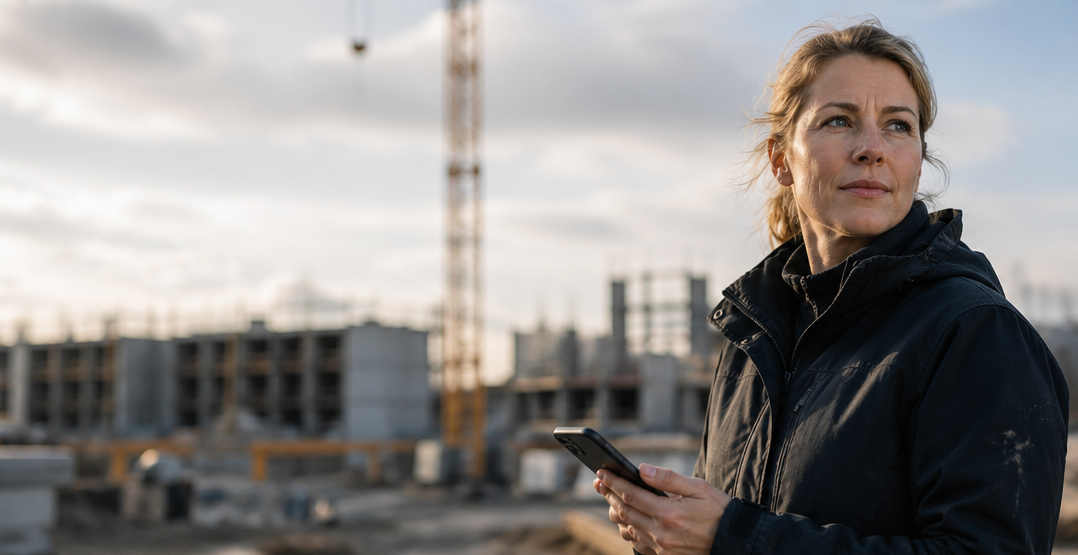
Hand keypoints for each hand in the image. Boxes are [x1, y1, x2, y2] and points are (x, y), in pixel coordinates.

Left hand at [594, 464, 729, 554]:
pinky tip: (627, 521)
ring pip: (627, 529)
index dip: (614, 482)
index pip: (631, 494)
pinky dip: (628, 531)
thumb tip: (641, 469)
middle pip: (624, 512)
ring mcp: (661, 547)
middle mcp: (661, 533)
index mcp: (668, 513)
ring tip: (610, 499)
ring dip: (615, 513)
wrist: (734, 540)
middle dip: (609, 495)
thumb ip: (668, 479)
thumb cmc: (719, 510)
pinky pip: (638, 544)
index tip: (602, 472)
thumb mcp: (698, 487)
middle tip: (600, 482)